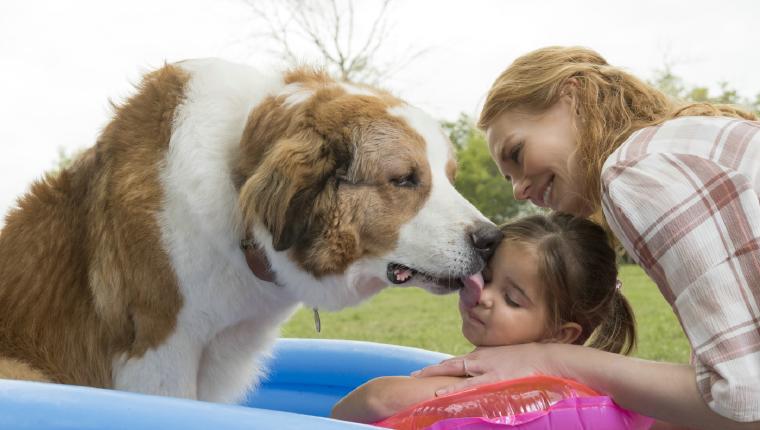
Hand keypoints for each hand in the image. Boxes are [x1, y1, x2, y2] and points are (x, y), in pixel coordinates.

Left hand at [412, 343, 556, 395]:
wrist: (548, 358)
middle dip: (430, 370)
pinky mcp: (494, 379)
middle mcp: (481, 358)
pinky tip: (440, 395)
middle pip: (450, 364)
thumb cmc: (531, 362)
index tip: (425, 372)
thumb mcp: (508, 362)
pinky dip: (454, 390)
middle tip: (412, 375)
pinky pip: (469, 386)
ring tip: (416, 380)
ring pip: (454, 371)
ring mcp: (486, 368)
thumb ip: (495, 369)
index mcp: (484, 355)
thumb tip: (488, 379)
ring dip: (435, 376)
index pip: (457, 362)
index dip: (441, 367)